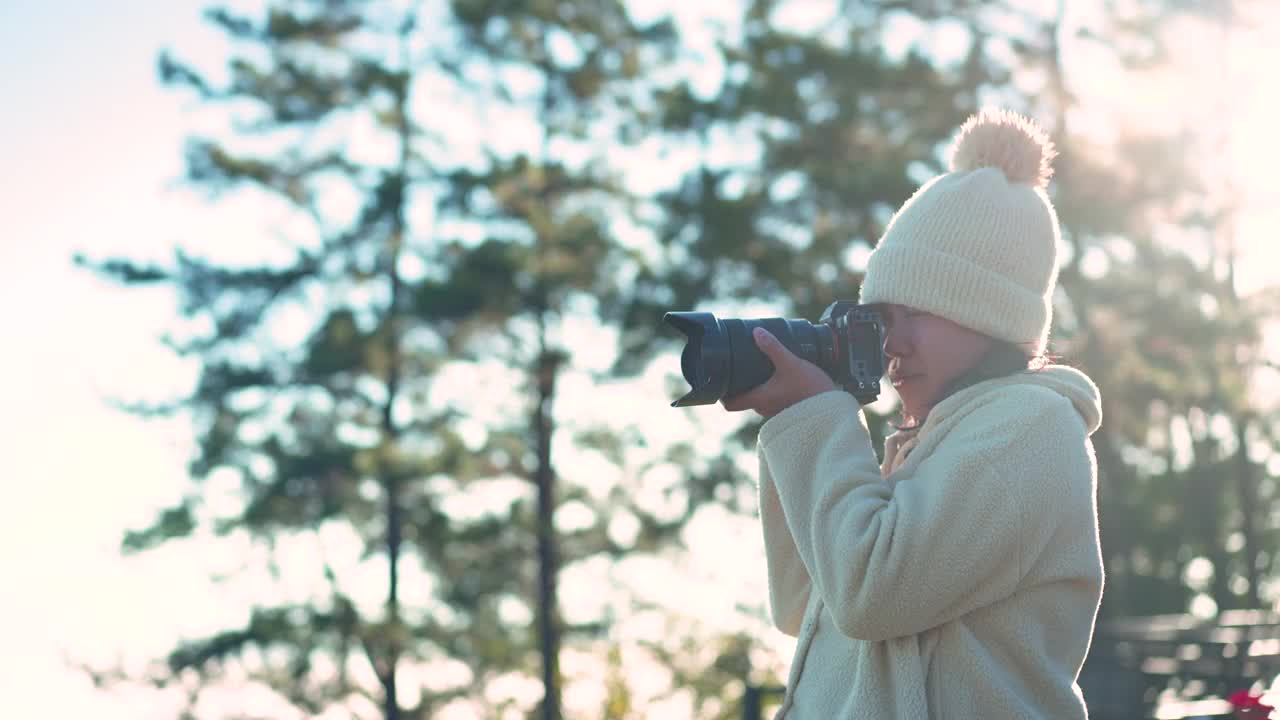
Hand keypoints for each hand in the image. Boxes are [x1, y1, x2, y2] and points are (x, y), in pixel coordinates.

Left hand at [721, 327, 838, 417]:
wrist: (833, 409)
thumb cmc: (810, 390)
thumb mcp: (790, 363)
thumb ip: (773, 347)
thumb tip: (757, 332)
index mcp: (759, 399)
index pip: (731, 404)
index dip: (722, 395)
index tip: (720, 384)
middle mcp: (765, 409)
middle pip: (746, 399)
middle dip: (743, 385)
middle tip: (742, 368)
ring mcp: (777, 412)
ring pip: (761, 400)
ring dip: (760, 387)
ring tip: (762, 370)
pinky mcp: (790, 410)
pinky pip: (775, 401)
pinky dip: (774, 391)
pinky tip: (782, 379)